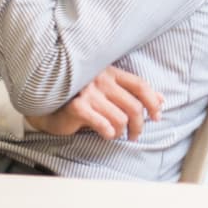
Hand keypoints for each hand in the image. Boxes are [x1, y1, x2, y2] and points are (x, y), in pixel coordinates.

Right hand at [25, 66, 164, 140]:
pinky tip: (104, 134)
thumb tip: (161, 100)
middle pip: (133, 106)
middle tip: (135, 136)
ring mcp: (87, 92)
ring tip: (115, 134)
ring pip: (121, 118)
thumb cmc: (79, 99)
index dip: (153, 102)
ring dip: (121, 132)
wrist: (46, 107)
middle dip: (139, 126)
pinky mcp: (77, 107)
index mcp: (109, 72)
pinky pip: (104, 125)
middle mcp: (99, 79)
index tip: (156, 117)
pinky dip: (108, 134)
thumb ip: (132, 94)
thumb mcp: (108, 92)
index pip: (140, 85)